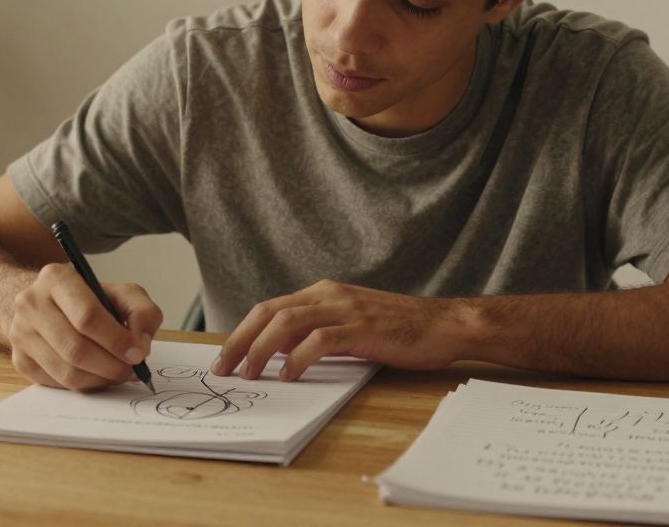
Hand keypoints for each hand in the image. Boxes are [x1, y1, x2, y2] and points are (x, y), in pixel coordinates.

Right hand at [7, 263, 162, 390]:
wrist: (48, 305)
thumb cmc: (89, 300)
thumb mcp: (122, 293)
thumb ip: (142, 312)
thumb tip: (141, 344)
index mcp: (56, 278)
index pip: (87, 316)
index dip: (116, 340)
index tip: (137, 354)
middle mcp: (30, 303)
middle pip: (75, 348)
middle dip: (110, 366)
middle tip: (130, 371)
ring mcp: (20, 332)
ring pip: (66, 372)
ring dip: (99, 379)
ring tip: (116, 373)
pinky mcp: (19, 359)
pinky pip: (56, 383)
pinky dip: (83, 385)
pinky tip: (96, 375)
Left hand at [209, 280, 473, 381]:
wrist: (445, 324)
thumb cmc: (398, 330)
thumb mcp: (349, 326)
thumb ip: (315, 332)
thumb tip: (277, 352)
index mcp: (323, 293)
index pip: (269, 309)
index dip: (242, 333)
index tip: (225, 358)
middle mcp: (329, 295)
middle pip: (269, 313)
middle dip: (241, 341)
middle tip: (224, 369)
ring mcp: (346, 309)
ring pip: (288, 323)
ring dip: (262, 350)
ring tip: (250, 374)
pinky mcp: (363, 328)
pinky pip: (320, 340)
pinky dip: (298, 357)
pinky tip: (289, 375)